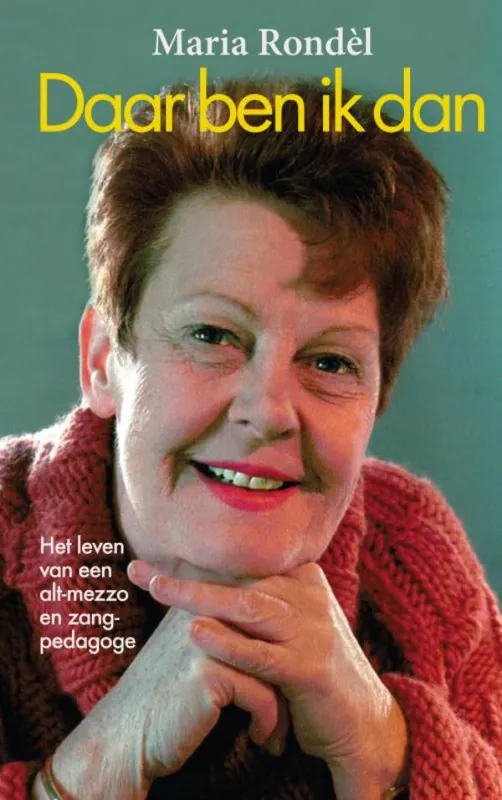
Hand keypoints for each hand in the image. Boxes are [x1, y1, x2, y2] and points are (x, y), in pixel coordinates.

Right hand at [50, 605, 284, 797]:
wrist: (125, 736)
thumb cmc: (166, 697)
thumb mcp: (194, 649)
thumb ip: (224, 626)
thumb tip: (273, 622)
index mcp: (202, 597)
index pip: (261, 606)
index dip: (280, 642)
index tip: (290, 675)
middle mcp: (205, 607)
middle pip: (273, 634)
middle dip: (289, 673)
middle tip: (297, 701)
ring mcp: (207, 636)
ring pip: (274, 665)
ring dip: (283, 704)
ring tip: (283, 729)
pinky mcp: (209, 672)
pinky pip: (262, 695)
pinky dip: (267, 722)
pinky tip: (261, 739)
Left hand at [128, 560, 408, 788]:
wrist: (363, 722)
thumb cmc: (313, 671)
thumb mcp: (289, 626)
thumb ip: (259, 601)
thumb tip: (206, 584)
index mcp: (303, 579)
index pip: (243, 562)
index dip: (197, 560)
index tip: (154, 560)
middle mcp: (309, 597)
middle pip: (240, 578)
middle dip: (187, 573)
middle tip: (140, 571)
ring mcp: (312, 631)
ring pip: (247, 606)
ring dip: (198, 597)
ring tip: (157, 590)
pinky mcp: (311, 669)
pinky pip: (262, 654)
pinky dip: (228, 644)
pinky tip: (196, 635)